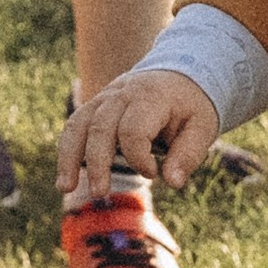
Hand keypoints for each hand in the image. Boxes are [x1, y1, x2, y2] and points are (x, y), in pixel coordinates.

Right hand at [59, 70, 222, 199]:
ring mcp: (105, 97)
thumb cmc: (191, 106)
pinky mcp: (95, 105)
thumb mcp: (203, 127)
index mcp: (152, 97)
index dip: (139, 158)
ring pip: (78, 124)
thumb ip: (188, 155)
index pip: (133, 130)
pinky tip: (65, 178)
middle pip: (100, 127)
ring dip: (69, 157)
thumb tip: (173, 183)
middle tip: (101, 193)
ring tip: (65, 188)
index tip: (154, 173)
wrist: (179, 74)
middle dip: (98, 162)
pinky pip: (74, 125)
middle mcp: (123, 93)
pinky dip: (66, 150)